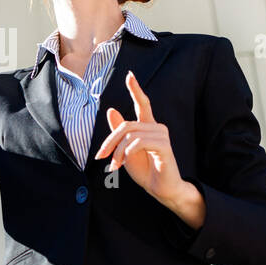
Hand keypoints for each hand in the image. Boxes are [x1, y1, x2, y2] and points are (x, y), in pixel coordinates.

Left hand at [93, 70, 204, 228]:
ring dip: (118, 151)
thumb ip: (119, 132)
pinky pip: (139, 142)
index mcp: (148, 127)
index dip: (136, 89)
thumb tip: (111, 110)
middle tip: (101, 157)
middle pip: (126, 125)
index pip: (143, 103)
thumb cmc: (145, 170)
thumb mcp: (126, 151)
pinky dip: (128, 152)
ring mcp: (162, 136)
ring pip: (130, 135)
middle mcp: (157, 127)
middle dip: (110, 141)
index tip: (130, 75)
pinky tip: (125, 162)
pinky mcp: (164, 146)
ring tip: (115, 165)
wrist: (161, 189)